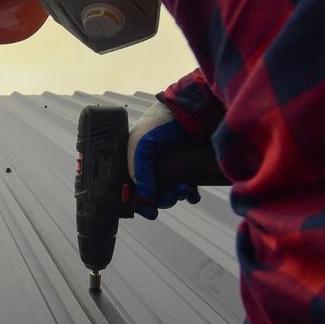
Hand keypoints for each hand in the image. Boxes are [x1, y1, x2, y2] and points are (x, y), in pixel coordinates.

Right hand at [127, 101, 200, 218]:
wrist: (189, 111)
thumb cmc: (159, 124)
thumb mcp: (141, 146)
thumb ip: (139, 172)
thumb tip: (146, 196)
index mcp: (133, 163)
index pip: (131, 191)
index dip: (139, 204)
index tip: (150, 211)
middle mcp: (150, 167)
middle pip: (152, 195)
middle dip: (162, 199)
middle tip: (171, 196)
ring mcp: (170, 168)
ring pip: (170, 193)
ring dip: (177, 196)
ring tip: (185, 188)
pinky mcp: (187, 168)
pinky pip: (187, 189)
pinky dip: (190, 195)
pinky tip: (193, 193)